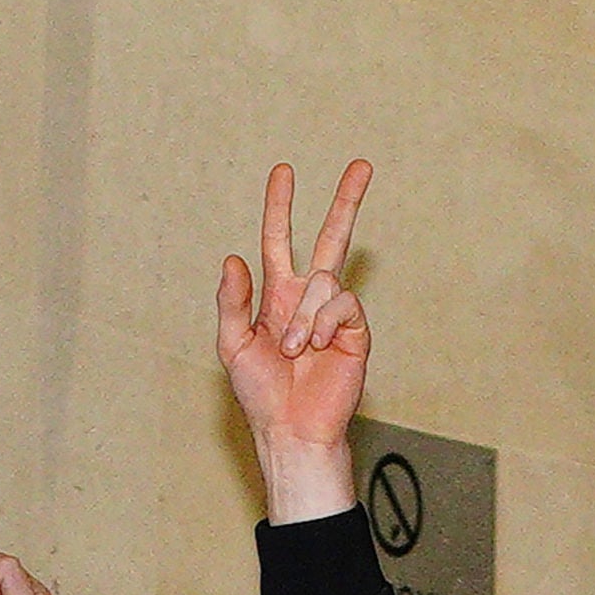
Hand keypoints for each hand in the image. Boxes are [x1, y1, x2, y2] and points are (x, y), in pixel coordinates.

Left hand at [216, 161, 372, 521]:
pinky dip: (323, 322)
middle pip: (331, 238)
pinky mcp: (355, 332)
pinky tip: (316, 347)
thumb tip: (233, 257)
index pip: (279, 240)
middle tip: (362, 165)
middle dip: (346, 201)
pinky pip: (343, 304)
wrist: (290, 429)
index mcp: (278, 296)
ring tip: (294, 350)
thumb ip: (232, 301)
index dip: (280, 206)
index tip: (283, 171)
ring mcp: (334, 314)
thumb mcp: (233, 345)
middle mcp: (309, 299)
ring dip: (303, 316)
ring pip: (324, 281)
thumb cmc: (260, 394)